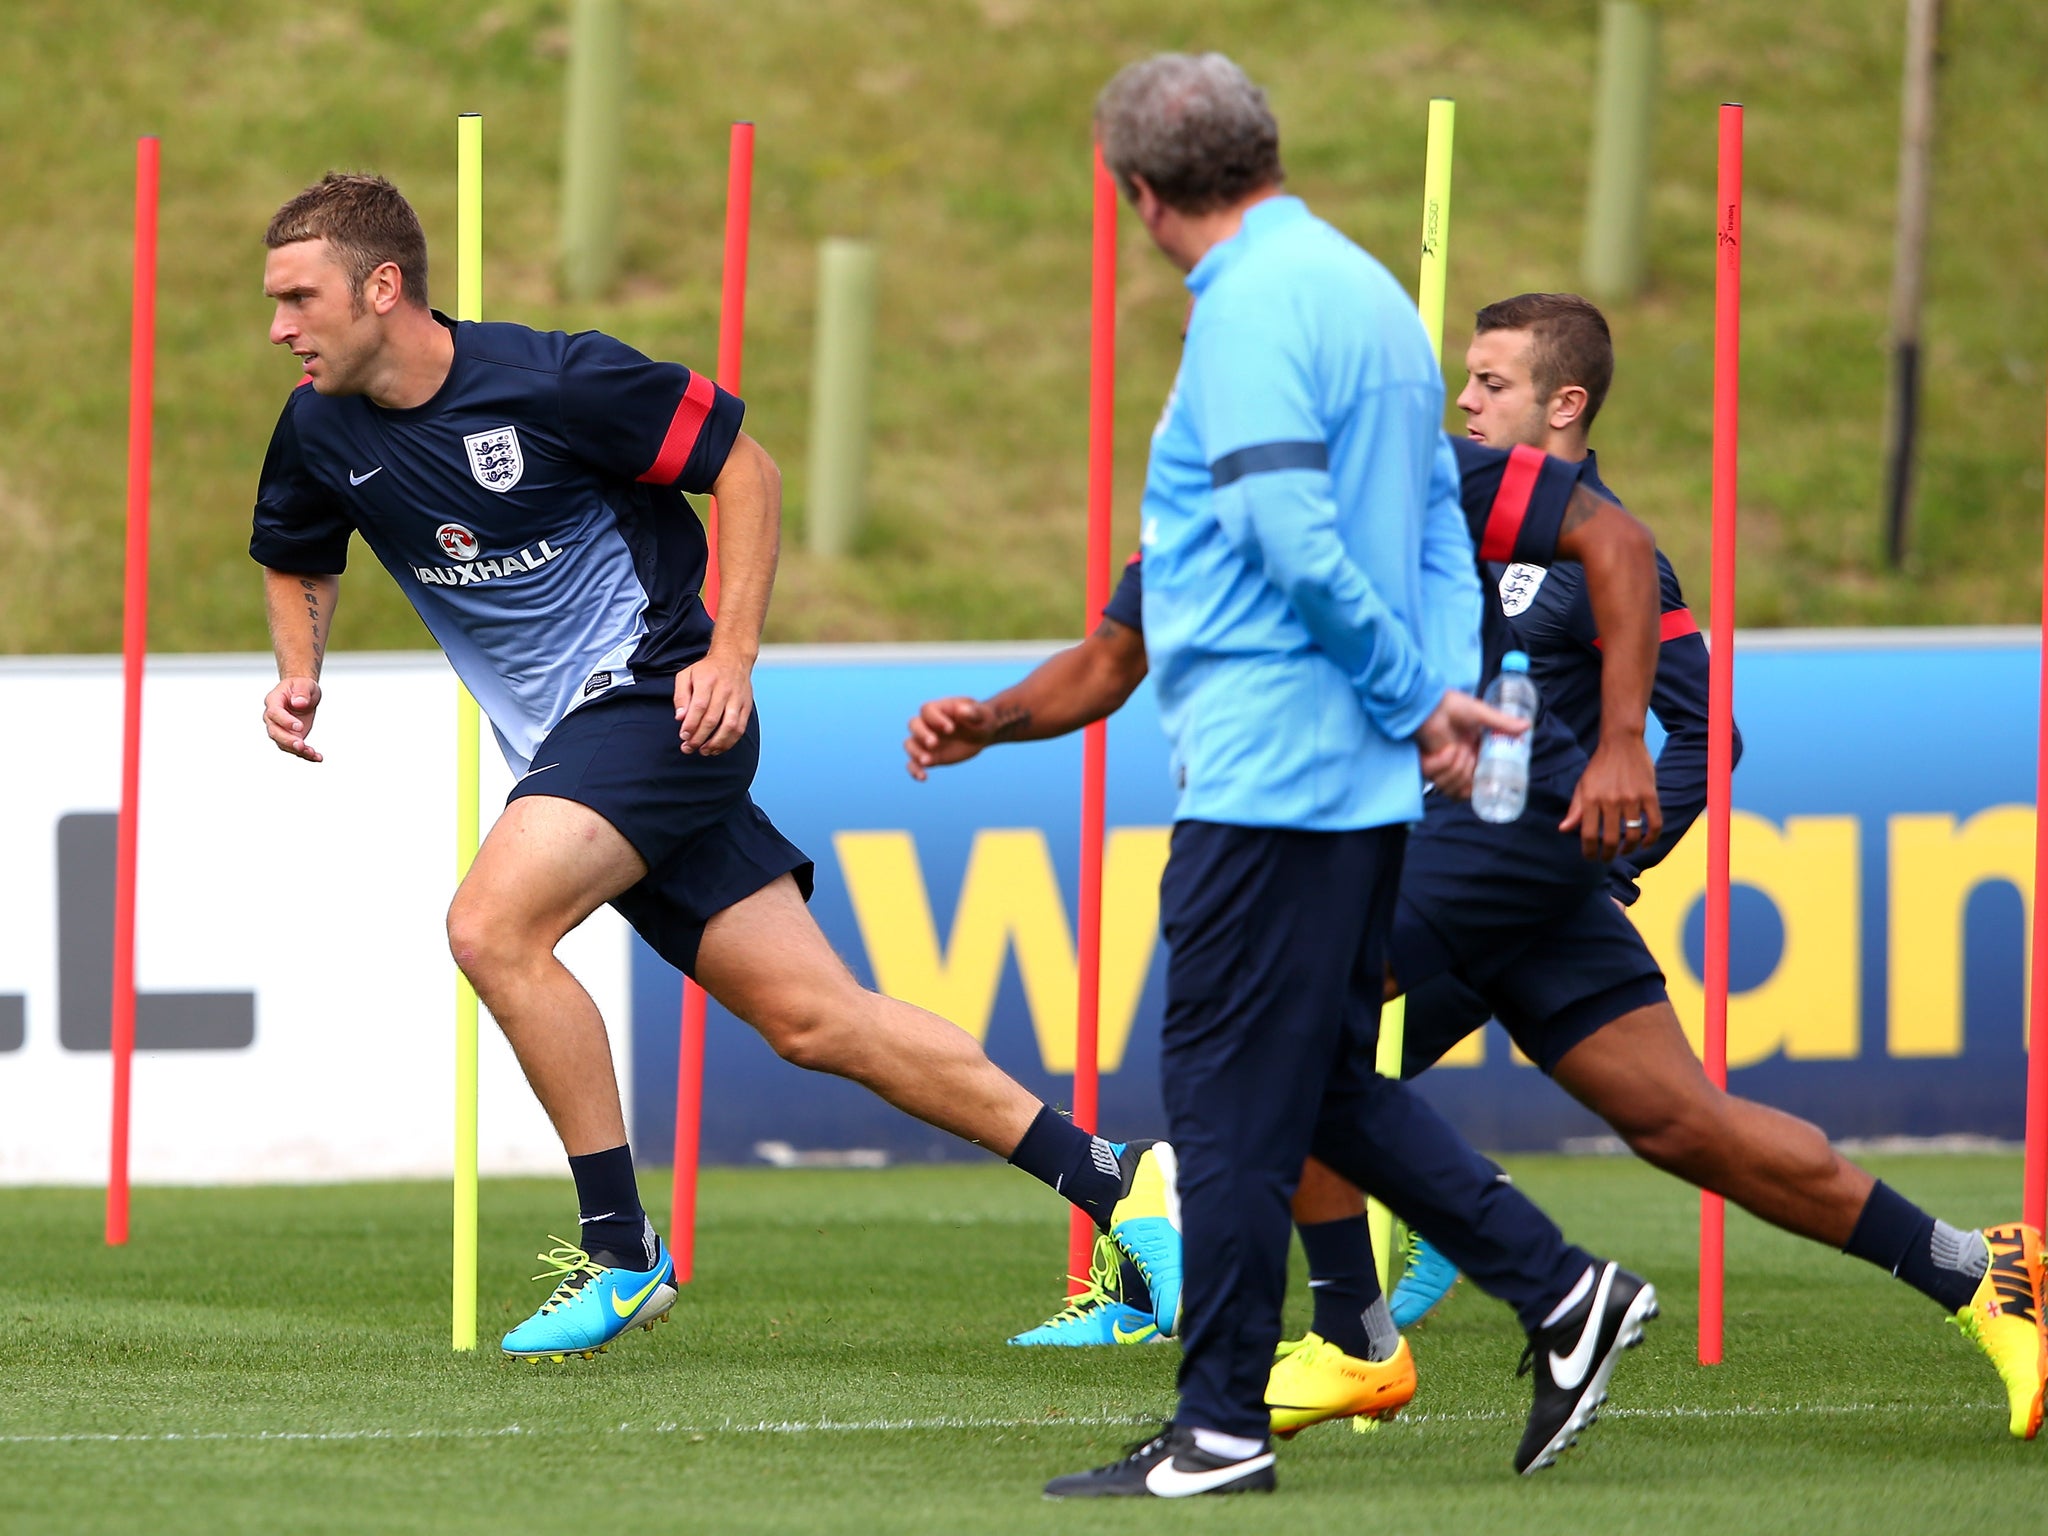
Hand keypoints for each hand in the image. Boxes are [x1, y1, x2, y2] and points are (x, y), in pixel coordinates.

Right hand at [263, 676, 323, 761]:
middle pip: (274, 732)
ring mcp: (280, 728)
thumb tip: (299, 703)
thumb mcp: (305, 684)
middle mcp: (272, 717)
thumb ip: (301, 692)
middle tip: (301, 745)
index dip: (285, 721)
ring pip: (283, 743)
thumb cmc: (300, 687)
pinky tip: (317, 757)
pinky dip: (305, 754)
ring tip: (312, 753)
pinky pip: (294, 748)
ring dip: (297, 750)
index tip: (300, 726)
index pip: (274, 713)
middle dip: (287, 740)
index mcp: (273, 701)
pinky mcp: (290, 736)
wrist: (302, 693)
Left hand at [674, 646, 754, 755]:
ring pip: (729, 726)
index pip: (699, 706)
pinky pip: (740, 728)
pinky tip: (718, 748)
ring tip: (704, 751)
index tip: (683, 736)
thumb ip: (681, 696)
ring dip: (716, 743)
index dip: (691, 724)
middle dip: (699, 737)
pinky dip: (729, 741)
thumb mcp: (686, 675)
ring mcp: (738, 699)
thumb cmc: (706, 670)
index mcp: (707, 680)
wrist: (733, 659)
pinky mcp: (746, 706)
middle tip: (688, 747)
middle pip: (713, 719)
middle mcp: (725, 689)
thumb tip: (680, 718)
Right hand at [904, 697, 996, 780]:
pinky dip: (915, 770)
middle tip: (934, 744)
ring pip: (910, 744)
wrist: (981, 734)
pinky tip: (923, 778)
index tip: (950, 729)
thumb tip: (961, 710)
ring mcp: (926, 740)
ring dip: (915, 752)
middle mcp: (928, 723)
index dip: (935, 719)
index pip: (928, 710)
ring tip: (928, 762)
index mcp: (940, 708)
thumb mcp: (982, 715)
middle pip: (914, 724)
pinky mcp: (929, 756)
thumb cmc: (980, 719)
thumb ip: (972, 712)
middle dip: (921, 734)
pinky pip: (914, 763)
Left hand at [1414, 689, 1527, 799]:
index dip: (1482, 787)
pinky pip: (1437, 777)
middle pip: (1464, 789)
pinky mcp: (1427, 765)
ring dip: (1454, 769)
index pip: (1478, 782)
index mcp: (1472, 755)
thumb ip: (1503, 723)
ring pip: (1451, 786)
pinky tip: (1438, 751)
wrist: (1428, 703)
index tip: (1490, 785)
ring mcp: (1442, 766)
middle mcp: (1457, 763)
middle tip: (1468, 759)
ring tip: (1452, 750)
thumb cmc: (1452, 706)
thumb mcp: (1481, 714)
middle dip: (1467, 778)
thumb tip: (1527, 726)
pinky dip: (1440, 764)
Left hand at [1561, 734, 1660, 860]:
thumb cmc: (1599, 766)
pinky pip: (1654, 823)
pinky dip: (1651, 838)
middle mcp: (1611, 800)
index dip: (1589, 851)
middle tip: (1607, 858)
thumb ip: (1575, 809)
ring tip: (1624, 850)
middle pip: (1612, 839)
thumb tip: (1564, 830)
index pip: (1589, 835)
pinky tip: (1645, 843)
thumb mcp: (1583, 785)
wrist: (1621, 742)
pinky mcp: (1650, 795)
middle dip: (1609, 855)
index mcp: (1591, 799)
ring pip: (1634, 835)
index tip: (1591, 857)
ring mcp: (1632, 798)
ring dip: (1629, 849)